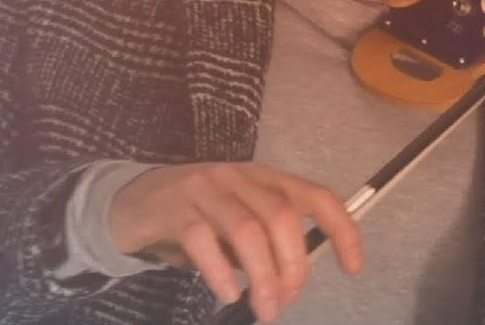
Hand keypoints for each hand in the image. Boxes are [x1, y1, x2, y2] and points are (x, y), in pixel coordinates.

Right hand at [109, 161, 363, 322]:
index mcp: (265, 179)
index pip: (316, 196)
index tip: (353, 266)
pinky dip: (221, 272)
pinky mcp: (174, 207)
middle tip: (287, 300)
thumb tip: (289, 285)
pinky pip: (203, 240)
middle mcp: (239, 176)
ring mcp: (205, 188)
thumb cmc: (197, 218)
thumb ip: (265, 248)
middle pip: (282, 216)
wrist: (131, 201)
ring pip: (247, 230)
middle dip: (293, 264)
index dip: (341, 229)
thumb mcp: (238, 226)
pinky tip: (228, 294)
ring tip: (264, 309)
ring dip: (262, 276)